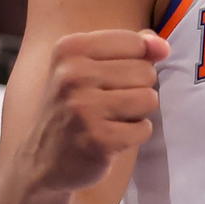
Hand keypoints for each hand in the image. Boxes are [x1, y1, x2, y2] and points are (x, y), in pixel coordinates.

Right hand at [38, 30, 168, 192]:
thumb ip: (131, 47)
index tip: (108, 79)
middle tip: (107, 105)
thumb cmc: (74, 107)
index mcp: (70, 49)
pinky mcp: (98, 139)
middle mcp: (73, 75)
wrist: (42, 161)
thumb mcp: (90, 66)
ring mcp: (84, 108)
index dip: (135, 63)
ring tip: (110, 120)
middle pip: (146, 71)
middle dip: (137, 90)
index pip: (135, 42)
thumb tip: (162, 47)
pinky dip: (134, 136)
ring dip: (137, 113)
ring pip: (149, 99)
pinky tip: (110, 139)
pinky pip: (144, 128)